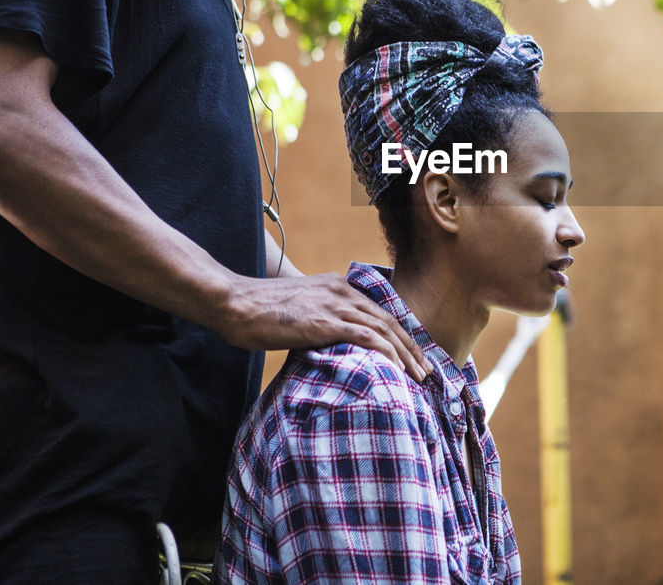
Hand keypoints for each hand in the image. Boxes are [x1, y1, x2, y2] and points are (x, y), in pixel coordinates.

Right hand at [219, 271, 432, 381]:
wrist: (235, 304)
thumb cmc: (260, 312)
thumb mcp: (298, 310)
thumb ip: (319, 320)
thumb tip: (332, 345)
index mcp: (338, 286)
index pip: (380, 311)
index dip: (401, 335)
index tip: (414, 355)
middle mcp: (342, 291)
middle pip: (389, 320)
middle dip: (411, 347)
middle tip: (427, 370)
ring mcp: (334, 305)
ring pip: (383, 329)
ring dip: (405, 354)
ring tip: (418, 376)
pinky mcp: (324, 322)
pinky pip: (365, 337)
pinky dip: (386, 353)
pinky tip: (396, 370)